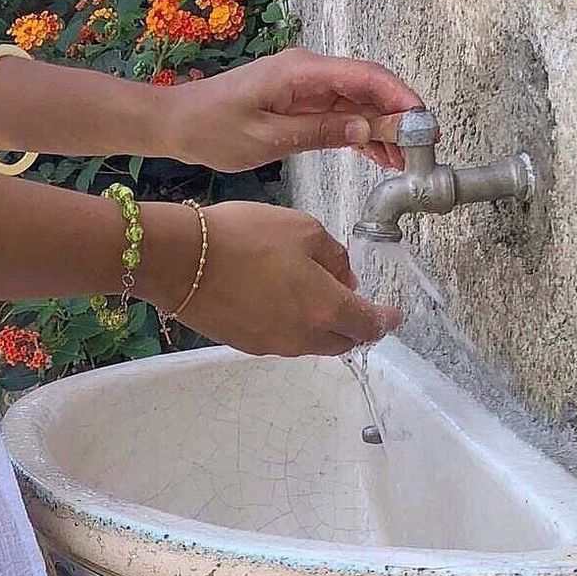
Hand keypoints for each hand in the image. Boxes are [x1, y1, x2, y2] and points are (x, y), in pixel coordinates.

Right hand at [141, 201, 401, 356]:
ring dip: (323, 326)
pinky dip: (294, 326)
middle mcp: (304, 337)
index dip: (385, 320)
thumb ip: (335, 257)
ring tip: (313, 297)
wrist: (181, 261)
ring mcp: (274, 346)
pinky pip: (284, 341)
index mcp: (325, 307)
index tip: (394, 315)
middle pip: (343, 342)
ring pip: (313, 344)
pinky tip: (280, 301)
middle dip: (355, 326)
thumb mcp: (303, 229)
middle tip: (354, 304)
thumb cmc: (246, 237)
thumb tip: (345, 280)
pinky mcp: (248, 345)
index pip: (368, 324)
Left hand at [166, 48, 422, 172]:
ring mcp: (305, 88)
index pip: (363, 77)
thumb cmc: (215, 128)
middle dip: (396, 117)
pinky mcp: (300, 104)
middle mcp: (308, 74)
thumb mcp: (268, 137)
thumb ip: (319, 131)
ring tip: (401, 161)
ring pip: (357, 105)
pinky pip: (339, 115)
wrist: (181, 124)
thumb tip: (365, 129)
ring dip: (380, 130)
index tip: (421, 121)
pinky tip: (376, 155)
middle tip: (419, 148)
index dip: (398, 98)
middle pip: (366, 89)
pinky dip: (358, 134)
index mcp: (301, 73)